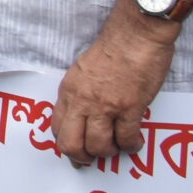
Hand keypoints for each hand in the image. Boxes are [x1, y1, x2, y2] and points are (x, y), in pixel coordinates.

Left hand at [51, 3, 177, 165]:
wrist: (135, 34)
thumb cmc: (112, 48)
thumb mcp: (83, 70)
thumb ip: (79, 94)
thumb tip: (83, 117)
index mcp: (69, 90)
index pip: (57, 128)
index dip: (66, 145)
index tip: (76, 150)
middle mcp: (83, 100)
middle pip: (72, 144)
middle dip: (82, 157)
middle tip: (94, 159)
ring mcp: (106, 105)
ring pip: (99, 146)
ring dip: (109, 153)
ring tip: (118, 147)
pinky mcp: (130, 107)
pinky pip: (126, 138)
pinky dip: (131, 146)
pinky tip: (135, 141)